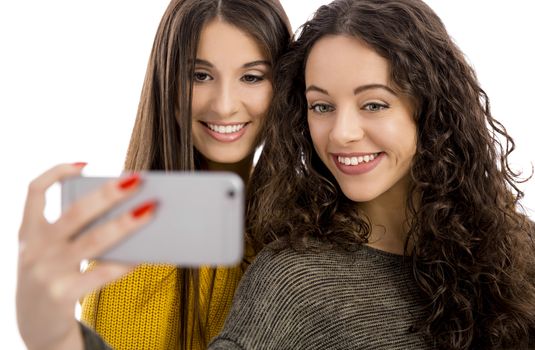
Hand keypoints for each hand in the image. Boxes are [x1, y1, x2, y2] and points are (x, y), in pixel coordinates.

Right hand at [16, 163, 155, 349]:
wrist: (34, 326)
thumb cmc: (52, 277)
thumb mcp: (49, 252)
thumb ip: (73, 233)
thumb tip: (125, 210)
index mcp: (28, 231)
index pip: (34, 190)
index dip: (57, 172)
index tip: (85, 165)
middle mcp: (35, 248)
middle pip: (76, 212)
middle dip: (109, 193)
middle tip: (138, 179)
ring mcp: (47, 272)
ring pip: (94, 240)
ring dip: (126, 223)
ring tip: (151, 209)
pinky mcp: (63, 294)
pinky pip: (102, 273)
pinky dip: (126, 262)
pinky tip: (144, 254)